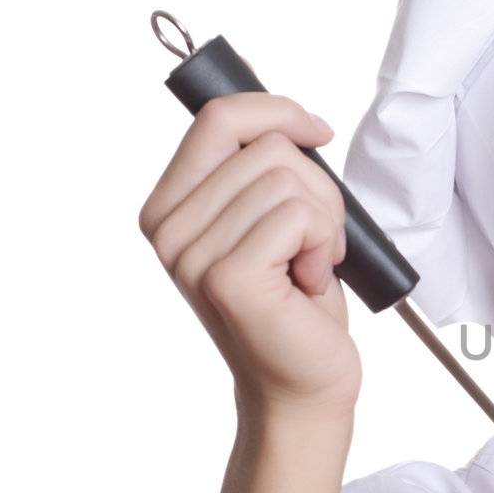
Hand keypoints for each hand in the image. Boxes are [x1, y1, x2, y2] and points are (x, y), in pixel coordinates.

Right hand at [138, 93, 360, 419]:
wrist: (303, 381)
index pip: (218, 118)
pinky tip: (307, 282)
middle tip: (314, 243)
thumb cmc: (295, 301)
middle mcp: (169, 229)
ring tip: (308, 266)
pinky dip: (324, 245)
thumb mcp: (272, 218)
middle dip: (317, 188)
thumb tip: (286, 113)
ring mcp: (192, 255)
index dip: (278, 111)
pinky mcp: (228, 278)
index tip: (318, 133)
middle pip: (267, 146)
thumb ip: (262, 167)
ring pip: (289, 181)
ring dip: (324, 222)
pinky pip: (300, 217)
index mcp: (169, 206)